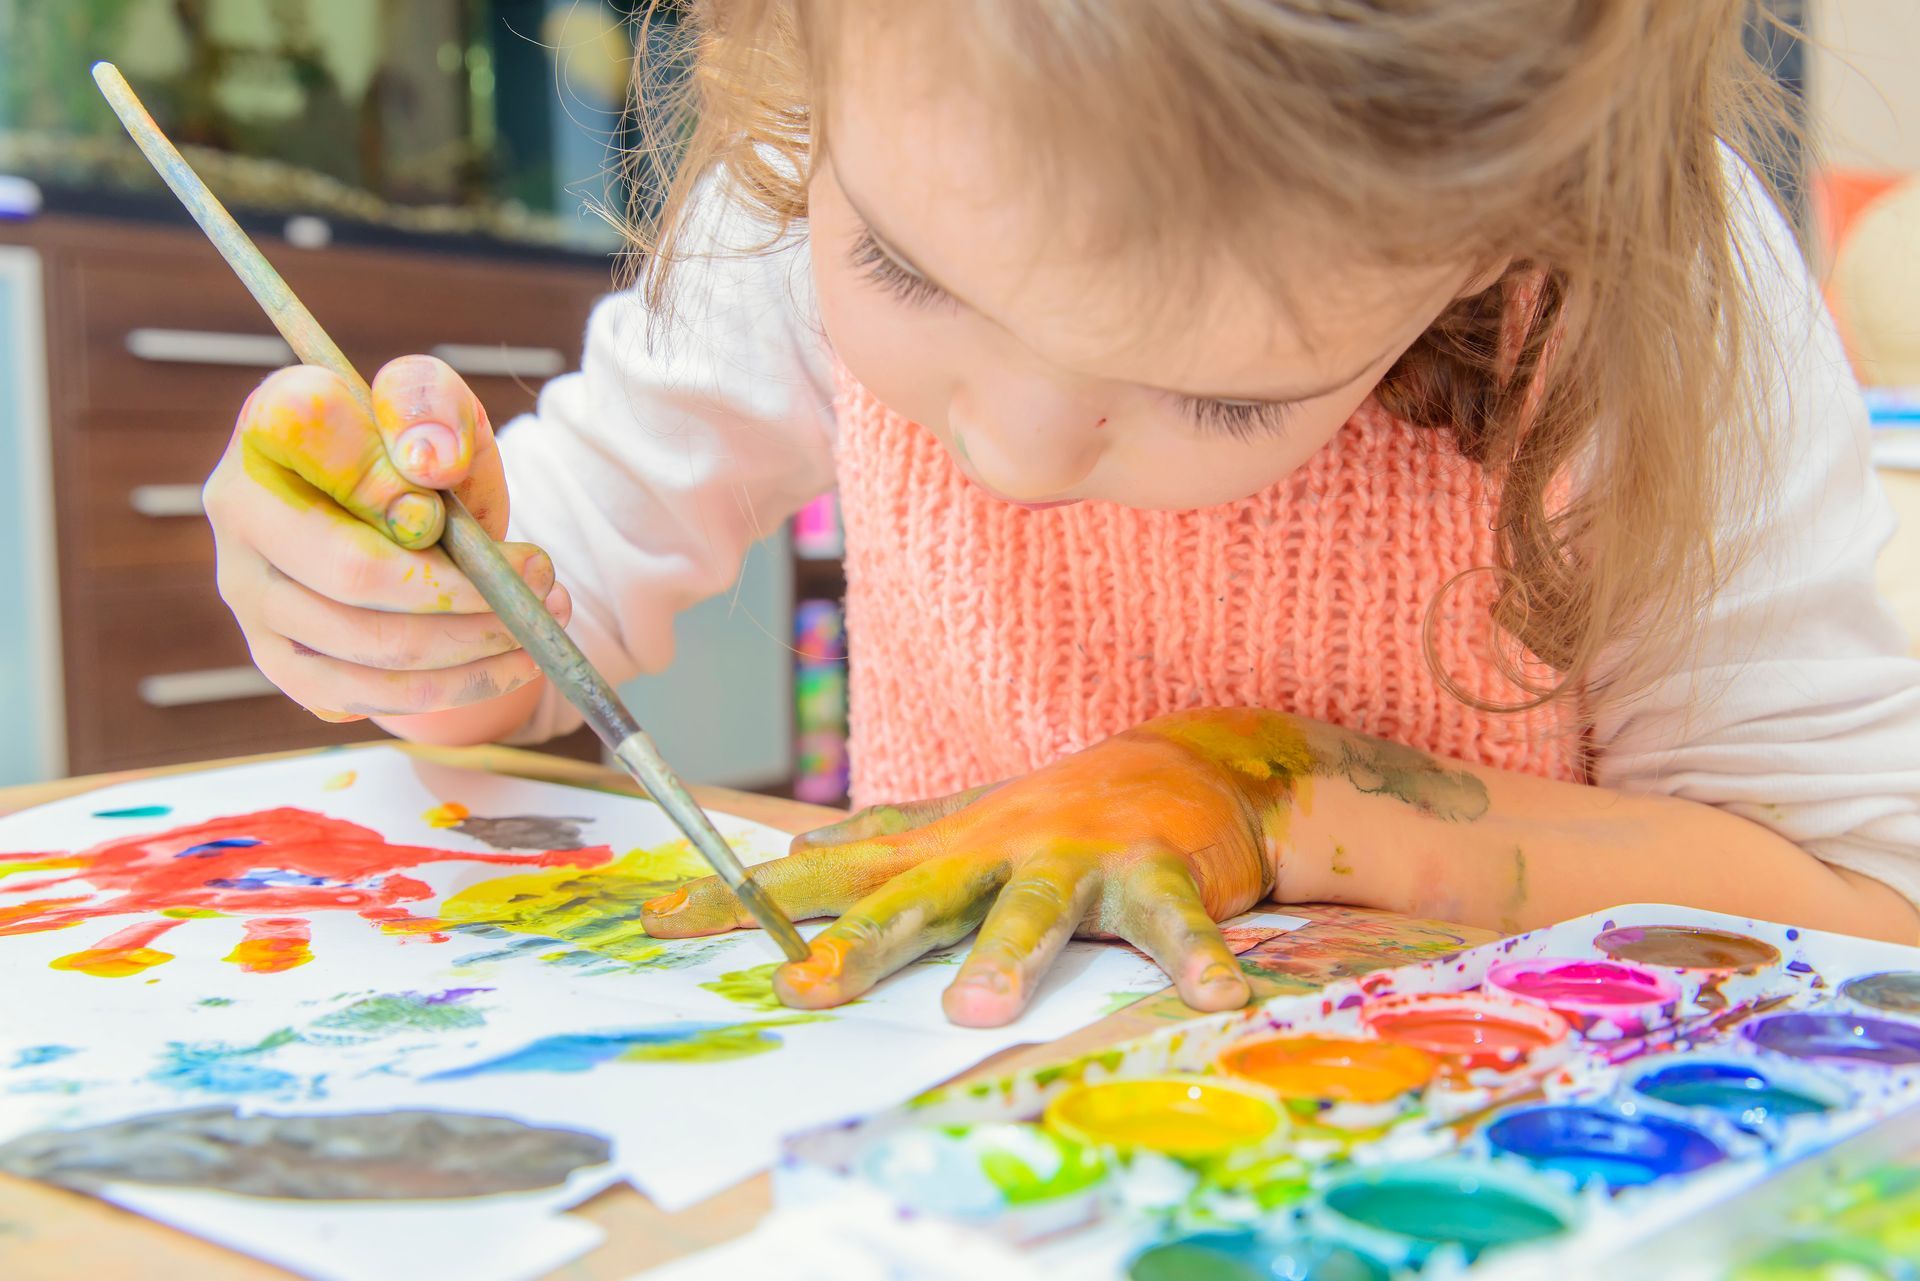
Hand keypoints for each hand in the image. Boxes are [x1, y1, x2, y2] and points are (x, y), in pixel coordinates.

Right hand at [202, 356, 567, 721]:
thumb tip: (428, 466)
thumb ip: (430, 406)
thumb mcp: (438, 405)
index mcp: (269, 426)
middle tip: (542, 580)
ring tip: (541, 620)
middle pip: (355, 577)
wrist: (404, 514)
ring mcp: (251, 597)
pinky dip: (458, 687)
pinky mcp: (282, 662)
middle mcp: (239, 514)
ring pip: (373, 648)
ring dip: (477, 642)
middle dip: (468, 589)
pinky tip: (513, 660)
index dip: (400, 484)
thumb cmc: (418, 452)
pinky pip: (372, 697)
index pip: (320, 449)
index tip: (461, 503)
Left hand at [643, 711, 1301, 1026]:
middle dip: (860, 944)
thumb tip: (791, 851)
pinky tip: (1213, 993)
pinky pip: (1173, 918)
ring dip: (1008, 954)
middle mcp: (995, 849)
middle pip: (917, 899)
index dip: (743, 897)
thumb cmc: (1051, 813)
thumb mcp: (956, 826)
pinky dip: (1193, 954)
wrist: (1180, 765)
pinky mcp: (1157, 870)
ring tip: (979, 1008)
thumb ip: (880, 842)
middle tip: (805, 989)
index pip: (824, 872)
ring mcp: (1075, 856)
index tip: (661, 922)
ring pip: (1036, 907)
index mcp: (939, 850)